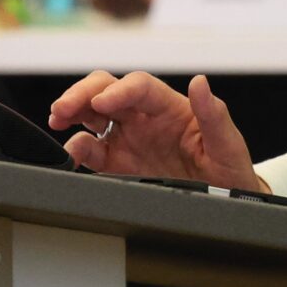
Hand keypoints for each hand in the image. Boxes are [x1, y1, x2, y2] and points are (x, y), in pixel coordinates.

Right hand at [47, 70, 262, 189]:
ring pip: (92, 115)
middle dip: (82, 94)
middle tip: (63, 108)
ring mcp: (129, 138)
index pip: (139, 88)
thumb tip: (201, 83)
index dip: (119, 91)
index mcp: (170, 107)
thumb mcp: (228, 145)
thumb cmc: (228, 168)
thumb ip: (214, 115)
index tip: (103, 102)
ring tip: (57, 123)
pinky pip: (92, 151)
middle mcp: (145, 118)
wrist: (225, 203)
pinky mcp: (118, 163)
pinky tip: (70, 155)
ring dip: (72, 114)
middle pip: (106, 91)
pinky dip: (76, 150)